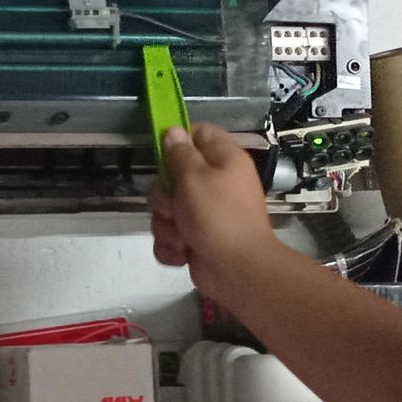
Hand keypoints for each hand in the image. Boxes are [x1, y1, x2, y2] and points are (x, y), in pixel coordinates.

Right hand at [148, 124, 281, 305]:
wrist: (238, 270)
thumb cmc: (218, 216)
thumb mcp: (194, 177)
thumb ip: (179, 153)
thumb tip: (173, 131)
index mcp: (223, 159)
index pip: (198, 133)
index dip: (178, 141)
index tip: (163, 155)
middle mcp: (215, 183)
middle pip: (172, 176)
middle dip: (164, 197)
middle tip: (175, 207)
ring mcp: (204, 213)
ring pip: (167, 209)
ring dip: (166, 225)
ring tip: (182, 237)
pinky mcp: (195, 238)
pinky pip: (170, 235)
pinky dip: (172, 246)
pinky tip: (183, 253)